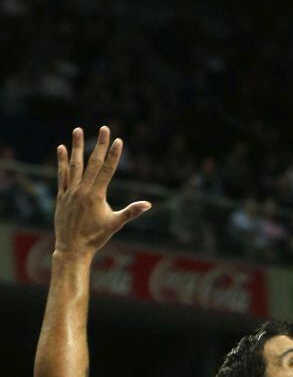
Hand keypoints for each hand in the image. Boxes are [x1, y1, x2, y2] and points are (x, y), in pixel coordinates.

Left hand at [54, 126, 150, 256]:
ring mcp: (70, 191)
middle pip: (93, 162)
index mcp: (96, 195)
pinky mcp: (61, 196)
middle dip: (99, 145)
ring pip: (74, 165)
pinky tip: (61, 148)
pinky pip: (61, 175)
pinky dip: (61, 161)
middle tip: (104, 128)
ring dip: (76, 147)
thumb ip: (131, 212)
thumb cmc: (96, 237)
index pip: (107, 169)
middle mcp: (82, 190)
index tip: (118, 140)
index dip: (113, 154)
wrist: (72, 248)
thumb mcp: (115, 224)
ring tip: (78, 130)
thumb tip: (148, 204)